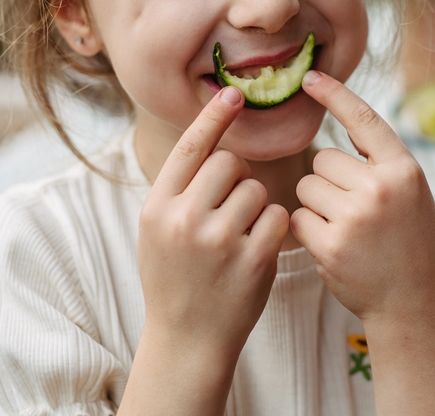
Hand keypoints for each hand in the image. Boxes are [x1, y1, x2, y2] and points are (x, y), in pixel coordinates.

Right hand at [136, 86, 290, 364]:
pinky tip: (256, 250)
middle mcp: (184, 220)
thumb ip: (179, 190)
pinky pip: (277, 217)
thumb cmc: (175, 278)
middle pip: (230, 164)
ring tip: (238, 238)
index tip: (233, 94)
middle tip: (228, 210)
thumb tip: (211, 138)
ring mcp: (219, 241)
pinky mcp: (252, 260)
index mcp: (158, 208)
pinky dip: (273, 228)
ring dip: (256, 207)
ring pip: (257, 189)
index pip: (189, 149)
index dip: (213, 118)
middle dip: (237, 179)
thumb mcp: (157, 231)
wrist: (187, 340)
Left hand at [290, 71, 434, 324]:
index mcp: (404, 169)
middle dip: (328, 181)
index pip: (363, 118)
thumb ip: (381, 161)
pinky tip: (334, 247)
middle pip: (322, 159)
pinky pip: (297, 218)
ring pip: (307, 187)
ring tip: (347, 230)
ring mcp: (355, 217)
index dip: (335, 94)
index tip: (310, 78)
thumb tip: (343, 121)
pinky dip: (308, 230)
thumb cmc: (410, 242)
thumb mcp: (411, 192)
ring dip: (316, 205)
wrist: (414, 301)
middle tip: (355, 212)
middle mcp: (381, 188)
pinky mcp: (331, 245)